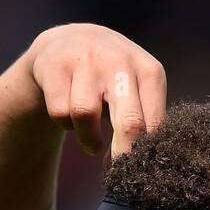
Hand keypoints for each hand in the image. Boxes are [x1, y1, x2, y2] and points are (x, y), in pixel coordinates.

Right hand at [27, 23, 166, 159]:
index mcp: (150, 72)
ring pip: (85, 114)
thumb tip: (140, 169)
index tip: (136, 168)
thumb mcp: (137, 92)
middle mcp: (121, 61)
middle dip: (123, 154)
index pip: (154, 125)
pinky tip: (70, 115)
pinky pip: (60, 111)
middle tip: (117, 169)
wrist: (71, 40)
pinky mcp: (55, 65)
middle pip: (129, 122)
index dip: (144, 154)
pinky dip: (64, 123)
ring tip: (91, 141)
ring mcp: (86, 60)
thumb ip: (144, 125)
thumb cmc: (112, 80)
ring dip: (88, 139)